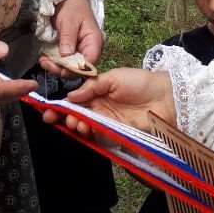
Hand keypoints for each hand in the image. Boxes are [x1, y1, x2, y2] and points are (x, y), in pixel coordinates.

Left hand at [37, 0, 102, 77]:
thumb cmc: (72, 6)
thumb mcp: (69, 20)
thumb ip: (68, 37)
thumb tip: (66, 56)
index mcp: (94, 42)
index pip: (89, 64)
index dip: (75, 69)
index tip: (58, 67)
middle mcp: (90, 50)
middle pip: (79, 69)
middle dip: (62, 70)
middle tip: (45, 64)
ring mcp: (81, 51)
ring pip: (71, 67)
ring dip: (57, 67)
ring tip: (43, 61)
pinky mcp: (72, 51)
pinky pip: (65, 62)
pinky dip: (55, 62)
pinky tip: (45, 59)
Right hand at [41, 68, 173, 135]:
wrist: (166, 97)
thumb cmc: (141, 82)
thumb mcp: (114, 77)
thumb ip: (92, 86)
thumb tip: (71, 95)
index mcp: (97, 93)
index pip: (74, 101)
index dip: (60, 105)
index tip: (46, 108)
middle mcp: (100, 110)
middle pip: (76, 116)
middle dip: (63, 117)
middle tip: (55, 117)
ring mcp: (107, 123)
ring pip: (85, 127)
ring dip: (75, 126)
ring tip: (73, 122)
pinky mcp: (116, 135)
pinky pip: (99, 136)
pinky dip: (90, 134)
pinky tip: (85, 128)